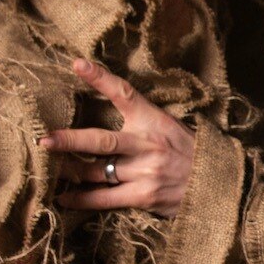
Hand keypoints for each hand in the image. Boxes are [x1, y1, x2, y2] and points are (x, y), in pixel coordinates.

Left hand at [45, 59, 195, 216]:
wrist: (219, 186)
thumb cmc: (192, 153)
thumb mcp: (171, 127)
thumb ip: (143, 123)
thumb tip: (108, 120)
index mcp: (155, 121)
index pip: (125, 94)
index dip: (101, 78)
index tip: (78, 64)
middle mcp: (147, 145)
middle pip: (100, 141)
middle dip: (69, 141)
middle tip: (44, 140)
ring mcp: (145, 172)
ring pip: (96, 171)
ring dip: (69, 171)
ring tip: (48, 169)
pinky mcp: (144, 196)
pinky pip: (104, 199)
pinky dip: (82, 199)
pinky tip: (64, 198)